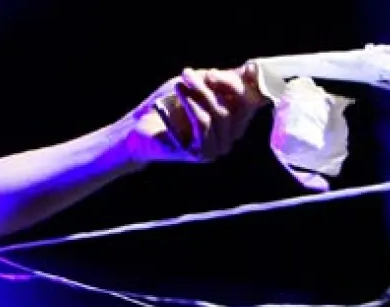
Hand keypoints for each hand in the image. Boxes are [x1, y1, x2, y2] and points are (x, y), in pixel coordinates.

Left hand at [127, 64, 268, 164]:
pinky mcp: (200, 154)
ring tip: (180, 81)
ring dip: (200, 93)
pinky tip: (179, 93)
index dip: (238, 83)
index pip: (251, 101)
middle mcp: (230, 137)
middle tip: (190, 73)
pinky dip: (192, 106)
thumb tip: (249, 69)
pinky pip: (203, 125)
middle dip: (218, 85)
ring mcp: (217, 148)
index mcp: (234, 120)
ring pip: (219, 115)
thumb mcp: (195, 87)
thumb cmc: (168, 105)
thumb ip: (220, 80)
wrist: (138, 130)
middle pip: (238, 107)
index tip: (213, 70)